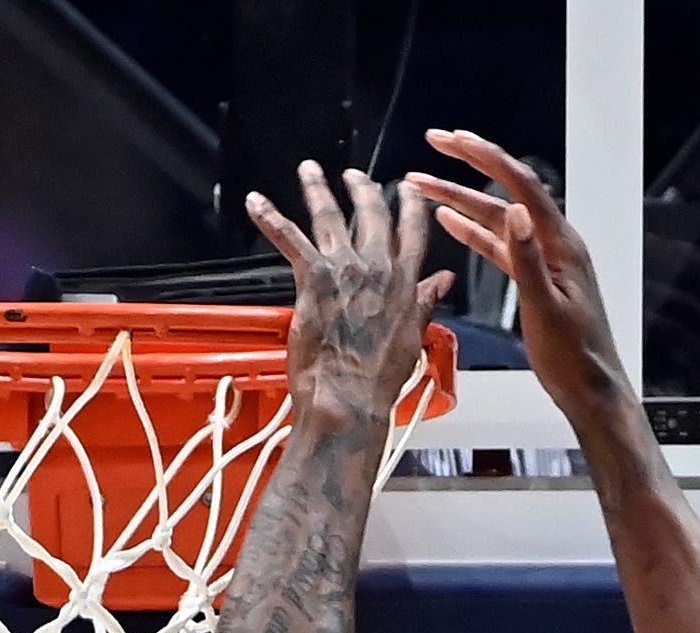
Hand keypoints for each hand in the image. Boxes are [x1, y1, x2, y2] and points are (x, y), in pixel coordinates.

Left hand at [246, 162, 454, 423]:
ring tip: (309, 170)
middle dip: (362, 188)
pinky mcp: (314, 276)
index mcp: (406, 283)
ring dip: (317, 188)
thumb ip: (426, 301)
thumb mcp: (413, 336)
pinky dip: (269, 217)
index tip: (407, 187)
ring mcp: (346, 269)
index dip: (411, 205)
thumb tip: (444, 281)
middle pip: (372, 213)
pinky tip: (255, 201)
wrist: (349, 395)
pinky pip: (288, 237)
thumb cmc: (380, 377)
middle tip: (353, 174)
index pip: (414, 232)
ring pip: (330, 216)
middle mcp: (379, 268)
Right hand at [407, 130, 627, 420]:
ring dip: (461, 200)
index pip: (522, 186)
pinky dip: (474, 232)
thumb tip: (517, 211)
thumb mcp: (546, 309)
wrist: (590, 391)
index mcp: (561, 246)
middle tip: (435, 141)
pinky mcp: (535, 280)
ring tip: (422, 184)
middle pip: (507, 193)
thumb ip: (528, 261)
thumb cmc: (573, 358)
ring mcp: (545, 261)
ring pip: (498, 219)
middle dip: (469, 166)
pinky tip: (449, 221)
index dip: (486, 157)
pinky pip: (500, 246)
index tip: (453, 138)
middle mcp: (554, 244)